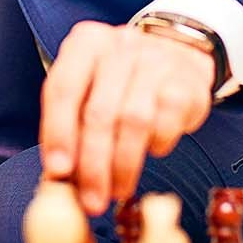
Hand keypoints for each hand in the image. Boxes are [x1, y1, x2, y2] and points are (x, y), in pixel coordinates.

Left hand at [39, 20, 214, 216]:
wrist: (177, 54)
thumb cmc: (122, 80)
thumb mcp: (89, 89)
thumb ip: (69, 124)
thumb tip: (57, 177)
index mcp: (85, 43)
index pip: (63, 89)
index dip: (58, 133)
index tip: (58, 172)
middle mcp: (119, 45)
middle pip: (99, 112)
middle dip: (92, 164)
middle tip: (91, 199)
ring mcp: (155, 60)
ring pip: (133, 121)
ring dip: (123, 165)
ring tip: (118, 189)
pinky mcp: (185, 81)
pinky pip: (166, 123)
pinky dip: (156, 145)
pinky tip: (151, 151)